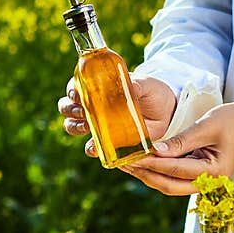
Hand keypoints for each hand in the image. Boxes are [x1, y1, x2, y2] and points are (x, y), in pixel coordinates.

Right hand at [57, 76, 177, 157]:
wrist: (167, 112)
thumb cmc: (152, 93)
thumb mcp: (146, 85)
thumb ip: (138, 84)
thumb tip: (130, 85)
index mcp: (97, 87)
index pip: (75, 87)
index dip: (71, 90)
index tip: (77, 94)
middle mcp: (93, 106)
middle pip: (67, 107)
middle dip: (70, 110)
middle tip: (83, 111)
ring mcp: (98, 124)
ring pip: (72, 126)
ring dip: (74, 127)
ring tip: (87, 127)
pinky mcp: (107, 141)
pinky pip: (92, 147)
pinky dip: (91, 148)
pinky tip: (96, 147)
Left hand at [121, 97, 233, 194]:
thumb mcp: (206, 127)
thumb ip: (180, 141)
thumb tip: (155, 151)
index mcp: (214, 172)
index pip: (174, 169)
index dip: (151, 163)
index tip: (131, 156)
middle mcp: (209, 182)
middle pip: (169, 186)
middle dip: (145, 175)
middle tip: (124, 164)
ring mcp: (205, 181)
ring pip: (170, 185)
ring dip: (149, 175)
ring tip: (128, 164)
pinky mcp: (200, 174)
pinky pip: (175, 178)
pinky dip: (159, 172)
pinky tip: (143, 163)